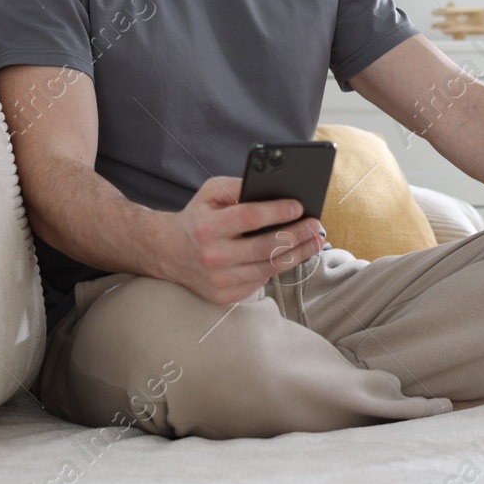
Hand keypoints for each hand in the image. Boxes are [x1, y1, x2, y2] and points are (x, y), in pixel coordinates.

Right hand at [161, 176, 325, 306]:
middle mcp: (212, 256)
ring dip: (297, 255)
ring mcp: (218, 280)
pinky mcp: (224, 295)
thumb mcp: (211, 193)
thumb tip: (273, 188)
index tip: (299, 206)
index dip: (277, 211)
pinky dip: (278, 268)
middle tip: (316, 226)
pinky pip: (260, 282)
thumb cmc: (198, 217)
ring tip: (315, 242)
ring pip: (267, 268)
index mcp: (207, 227)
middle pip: (264, 247)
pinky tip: (294, 256)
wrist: (168, 252)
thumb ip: (239, 188)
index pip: (249, 218)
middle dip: (296, 235)